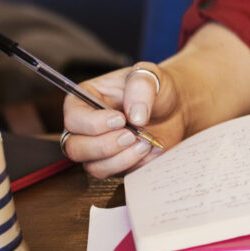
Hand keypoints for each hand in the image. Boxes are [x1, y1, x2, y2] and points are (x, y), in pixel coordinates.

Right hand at [62, 62, 185, 177]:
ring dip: (121, 159)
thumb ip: (141, 87)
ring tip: (146, 143)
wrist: (175, 108)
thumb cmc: (156, 88)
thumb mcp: (150, 75)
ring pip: (94, 167)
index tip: (120, 119)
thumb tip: (135, 116)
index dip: (93, 123)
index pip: (74, 117)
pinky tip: (153, 149)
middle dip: (104, 146)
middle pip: (75, 148)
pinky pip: (117, 174)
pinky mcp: (115, 164)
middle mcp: (86, 127)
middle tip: (131, 135)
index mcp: (86, 99)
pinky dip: (136, 165)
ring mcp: (99, 149)